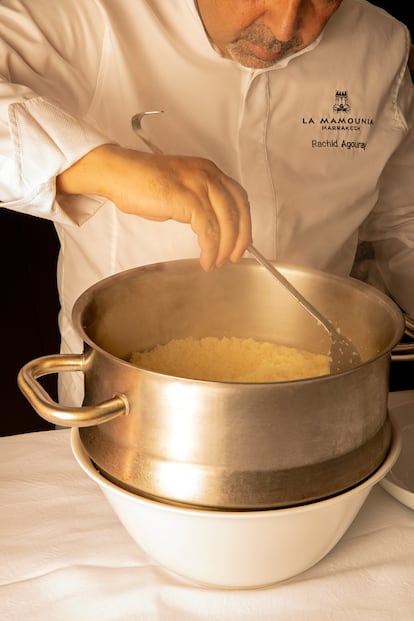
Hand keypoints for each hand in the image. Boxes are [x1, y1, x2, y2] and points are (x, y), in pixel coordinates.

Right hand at [57, 144, 251, 270]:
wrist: (120, 174)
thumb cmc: (143, 183)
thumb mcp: (180, 189)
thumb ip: (199, 203)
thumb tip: (211, 228)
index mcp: (209, 171)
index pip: (239, 198)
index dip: (245, 223)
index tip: (242, 242)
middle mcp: (209, 175)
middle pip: (238, 210)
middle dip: (240, 238)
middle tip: (234, 257)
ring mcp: (199, 185)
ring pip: (225, 223)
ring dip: (223, 248)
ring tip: (216, 263)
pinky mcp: (188, 199)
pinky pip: (208, 230)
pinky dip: (210, 249)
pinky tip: (206, 259)